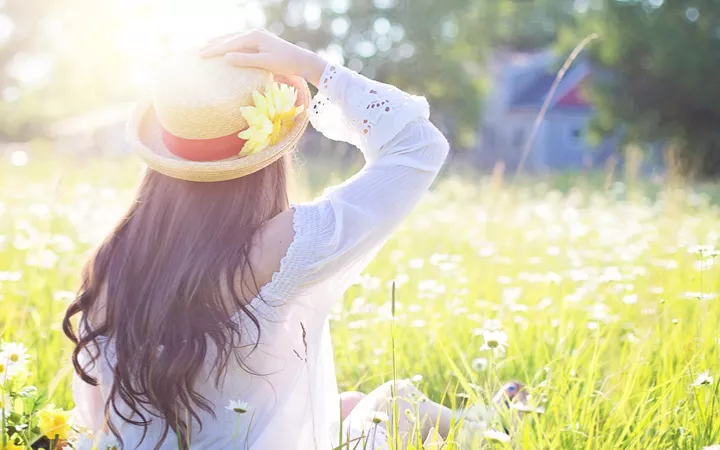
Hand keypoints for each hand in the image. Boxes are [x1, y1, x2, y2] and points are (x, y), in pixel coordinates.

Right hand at [200, 29, 325, 86]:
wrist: (302, 60)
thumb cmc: (286, 63)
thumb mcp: (265, 63)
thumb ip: (246, 60)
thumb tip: (226, 57)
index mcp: (254, 36)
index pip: (230, 43)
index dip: (215, 50)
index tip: (201, 55)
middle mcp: (254, 33)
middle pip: (229, 38)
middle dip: (214, 44)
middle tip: (198, 51)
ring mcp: (258, 36)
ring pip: (234, 38)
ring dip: (221, 42)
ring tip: (207, 46)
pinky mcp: (261, 42)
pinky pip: (241, 42)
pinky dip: (231, 45)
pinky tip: (226, 49)